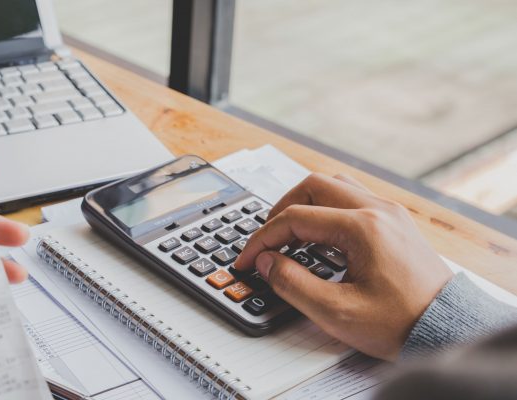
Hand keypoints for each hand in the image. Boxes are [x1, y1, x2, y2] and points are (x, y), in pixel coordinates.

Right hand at [234, 173, 452, 360]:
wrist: (446, 330)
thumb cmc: (401, 323)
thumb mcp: (336, 312)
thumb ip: (292, 283)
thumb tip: (266, 261)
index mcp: (363, 228)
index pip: (296, 217)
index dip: (263, 239)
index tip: (248, 260)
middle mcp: (378, 211)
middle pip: (313, 185)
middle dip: (281, 210)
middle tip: (265, 239)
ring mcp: (389, 213)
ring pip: (335, 185)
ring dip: (305, 203)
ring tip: (289, 233)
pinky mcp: (395, 223)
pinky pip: (352, 199)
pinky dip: (326, 210)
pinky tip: (318, 237)